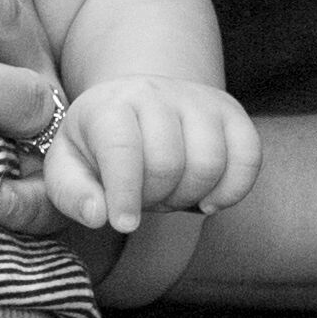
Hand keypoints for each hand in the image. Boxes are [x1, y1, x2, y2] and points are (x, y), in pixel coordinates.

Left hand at [44, 75, 259, 235]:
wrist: (132, 109)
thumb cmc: (95, 148)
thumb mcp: (67, 169)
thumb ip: (72, 194)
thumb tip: (99, 215)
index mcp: (109, 106)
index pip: (123, 149)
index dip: (125, 193)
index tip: (124, 224)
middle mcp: (154, 93)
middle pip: (168, 163)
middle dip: (155, 198)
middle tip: (145, 200)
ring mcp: (197, 99)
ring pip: (209, 162)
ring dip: (190, 196)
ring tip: (170, 194)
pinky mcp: (231, 111)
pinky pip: (249, 156)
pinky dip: (233, 190)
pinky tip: (208, 200)